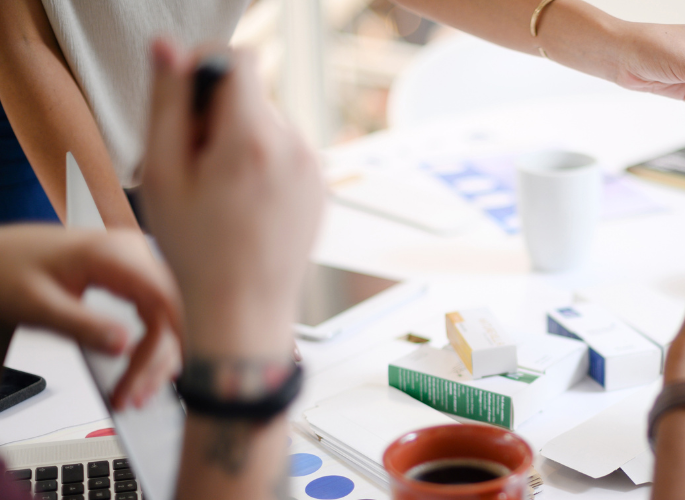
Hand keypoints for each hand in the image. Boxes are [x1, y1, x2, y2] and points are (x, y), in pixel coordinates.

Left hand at [0, 225, 181, 408]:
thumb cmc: (8, 268)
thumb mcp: (40, 303)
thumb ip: (83, 326)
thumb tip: (123, 347)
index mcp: (114, 253)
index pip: (160, 302)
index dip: (160, 346)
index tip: (144, 381)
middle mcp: (134, 253)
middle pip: (170, 311)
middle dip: (159, 358)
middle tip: (138, 396)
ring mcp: (137, 263)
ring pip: (169, 314)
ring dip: (160, 355)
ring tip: (140, 390)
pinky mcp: (134, 275)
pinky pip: (157, 310)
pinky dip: (155, 341)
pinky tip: (150, 364)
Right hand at [140, 40, 323, 358]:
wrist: (244, 311)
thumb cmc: (198, 253)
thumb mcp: (162, 173)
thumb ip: (168, 102)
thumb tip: (170, 49)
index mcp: (253, 138)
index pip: (238, 59)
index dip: (205, 68)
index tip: (185, 99)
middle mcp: (294, 147)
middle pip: (251, 96)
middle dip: (217, 116)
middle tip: (191, 164)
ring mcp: (313, 168)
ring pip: (267, 126)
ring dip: (238, 142)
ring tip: (216, 192)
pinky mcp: (320, 186)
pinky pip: (285, 154)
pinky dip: (261, 165)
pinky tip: (242, 204)